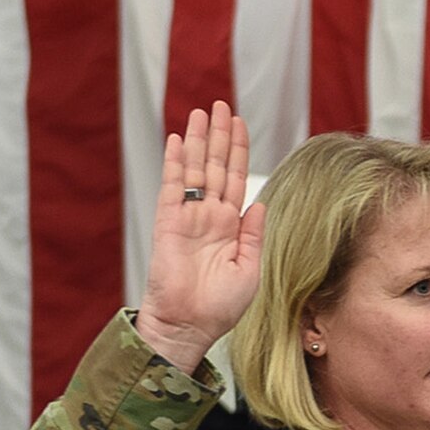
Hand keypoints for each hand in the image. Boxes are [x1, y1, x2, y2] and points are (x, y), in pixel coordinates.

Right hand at [135, 101, 266, 374]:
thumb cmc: (221, 307)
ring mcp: (188, 217)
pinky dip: (176, 162)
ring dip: (200, 140)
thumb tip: (260, 203)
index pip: (236, 180)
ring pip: (196, 169)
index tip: (241, 124)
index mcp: (231, 227)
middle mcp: (209, 216)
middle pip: (217, 166)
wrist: (191, 325)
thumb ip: (254, 235)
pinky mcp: (168, 222)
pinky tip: (180, 139)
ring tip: (202, 110)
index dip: (239, 151)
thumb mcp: (249, 269)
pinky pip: (173, 186)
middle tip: (222, 104)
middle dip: (220, 135)